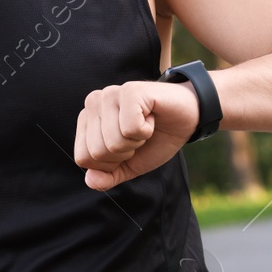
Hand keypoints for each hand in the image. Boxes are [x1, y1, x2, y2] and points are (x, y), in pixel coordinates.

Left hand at [73, 79, 200, 190]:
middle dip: (124, 153)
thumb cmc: (156, 139)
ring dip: (137, 142)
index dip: (110, 164)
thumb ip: (108, 176)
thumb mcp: (130, 165)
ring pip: (113, 142)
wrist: (187, 118)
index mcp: (86, 120)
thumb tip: (90, 181)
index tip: (127, 147)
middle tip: (138, 135)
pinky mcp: (129, 90)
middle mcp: (93, 103)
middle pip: (97, 152)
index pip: (83, 158)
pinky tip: (151, 117)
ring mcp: (110, 94)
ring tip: (145, 125)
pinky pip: (130, 129)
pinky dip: (146, 131)